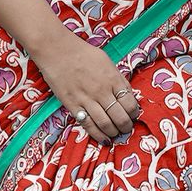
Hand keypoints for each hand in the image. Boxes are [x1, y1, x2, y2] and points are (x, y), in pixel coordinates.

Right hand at [34, 27, 140, 144]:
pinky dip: (98, 135)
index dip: (134, 114)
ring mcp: (87, 100)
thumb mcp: (107, 62)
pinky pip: (88, 125)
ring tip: (115, 133)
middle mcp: (102, 91)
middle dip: (126, 127)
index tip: (132, 115)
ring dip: (114, 132)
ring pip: (106, 124)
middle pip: (121, 117)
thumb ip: (118, 79)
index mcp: (113, 79)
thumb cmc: (83, 54)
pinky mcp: (73, 106)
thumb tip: (128, 94)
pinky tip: (104, 139)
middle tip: (126, 128)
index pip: (130, 104)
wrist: (57, 51)